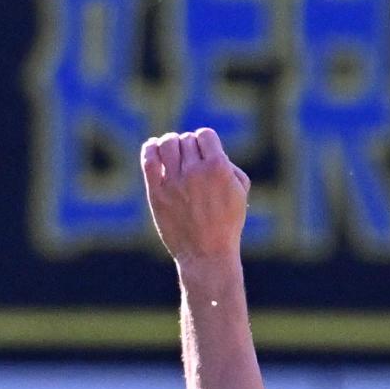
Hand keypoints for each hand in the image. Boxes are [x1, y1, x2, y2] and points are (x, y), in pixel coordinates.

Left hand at [140, 128, 251, 263]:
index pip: (205, 135)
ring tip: (173, 153)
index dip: (205, 141)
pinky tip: (154, 149)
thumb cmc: (227, 223)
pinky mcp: (157, 192)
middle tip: (191, 162)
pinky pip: (149, 159)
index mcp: (219, 169)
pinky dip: (150, 148)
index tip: (205, 152)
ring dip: (170, 144)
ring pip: (167, 143)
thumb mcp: (240, 192)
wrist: (207, 253)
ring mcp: (174, 182)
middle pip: (186, 140)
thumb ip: (230, 166)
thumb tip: (212, 152)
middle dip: (189, 147)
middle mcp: (195, 172)